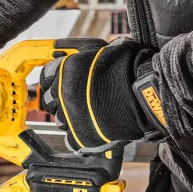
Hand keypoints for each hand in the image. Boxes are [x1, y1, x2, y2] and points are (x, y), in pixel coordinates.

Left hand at [39, 38, 163, 151]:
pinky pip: (70, 140)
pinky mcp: (80, 136)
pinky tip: (93, 130)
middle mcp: (62, 92)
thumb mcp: (104, 51)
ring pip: (59, 121)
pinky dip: (80, 137)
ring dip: (70, 119)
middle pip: (48, 101)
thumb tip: (75, 54)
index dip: (53, 82)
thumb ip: (84, 56)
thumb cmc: (132, 69)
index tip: (59, 86)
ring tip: (90, 116)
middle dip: (59, 101)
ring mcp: (69, 115)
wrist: (147, 94)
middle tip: (77, 102)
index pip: (45, 77)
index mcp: (66, 69)